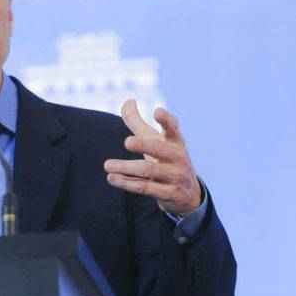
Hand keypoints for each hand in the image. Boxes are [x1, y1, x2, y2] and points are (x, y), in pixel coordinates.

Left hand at [104, 100, 201, 216]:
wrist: (188, 194)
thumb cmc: (166, 159)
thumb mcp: (156, 141)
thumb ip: (138, 122)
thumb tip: (128, 101)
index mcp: (175, 142)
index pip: (173, 128)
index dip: (166, 120)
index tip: (157, 111)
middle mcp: (178, 158)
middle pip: (160, 150)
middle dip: (144, 145)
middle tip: (126, 142)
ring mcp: (175, 176)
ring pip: (149, 170)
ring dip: (126, 168)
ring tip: (107, 165)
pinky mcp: (169, 193)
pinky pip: (146, 188)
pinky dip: (127, 183)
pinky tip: (112, 178)